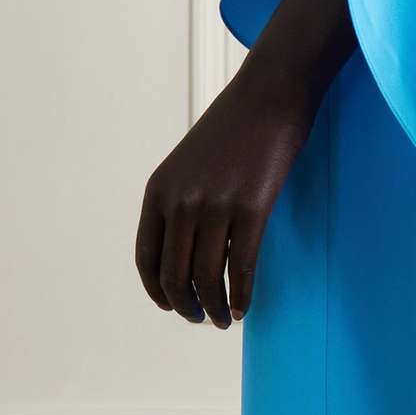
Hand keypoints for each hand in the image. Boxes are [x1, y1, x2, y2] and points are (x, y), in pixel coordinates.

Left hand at [134, 60, 316, 328]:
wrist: (269, 94)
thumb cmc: (234, 128)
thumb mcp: (190, 163)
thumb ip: (181, 201)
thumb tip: (187, 248)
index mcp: (158, 191)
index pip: (147, 258)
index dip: (157, 291)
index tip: (171, 306)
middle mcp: (180, 201)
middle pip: (175, 275)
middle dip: (186, 306)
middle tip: (201, 319)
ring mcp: (214, 205)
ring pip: (206, 277)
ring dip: (214, 308)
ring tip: (223, 320)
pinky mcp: (251, 208)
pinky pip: (241, 268)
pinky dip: (240, 296)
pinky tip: (243, 309)